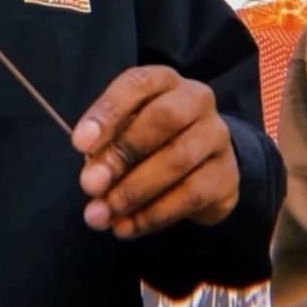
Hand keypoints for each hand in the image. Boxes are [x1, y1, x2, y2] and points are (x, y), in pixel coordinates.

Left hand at [71, 66, 238, 239]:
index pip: (137, 84)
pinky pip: (191, 195)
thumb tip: (93, 173)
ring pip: (177, 159)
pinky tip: (126, 227)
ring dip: (132, 191)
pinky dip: (153, 214)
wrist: (204, 163)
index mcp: (164, 80)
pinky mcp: (227, 175)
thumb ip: (107, 144)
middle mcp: (196, 99)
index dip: (107, 112)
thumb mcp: (125, 129)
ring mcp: (217, 136)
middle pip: (162, 119)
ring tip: (101, 214)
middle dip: (121, 153)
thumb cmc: (151, 138)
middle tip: (89, 184)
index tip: (79, 143)